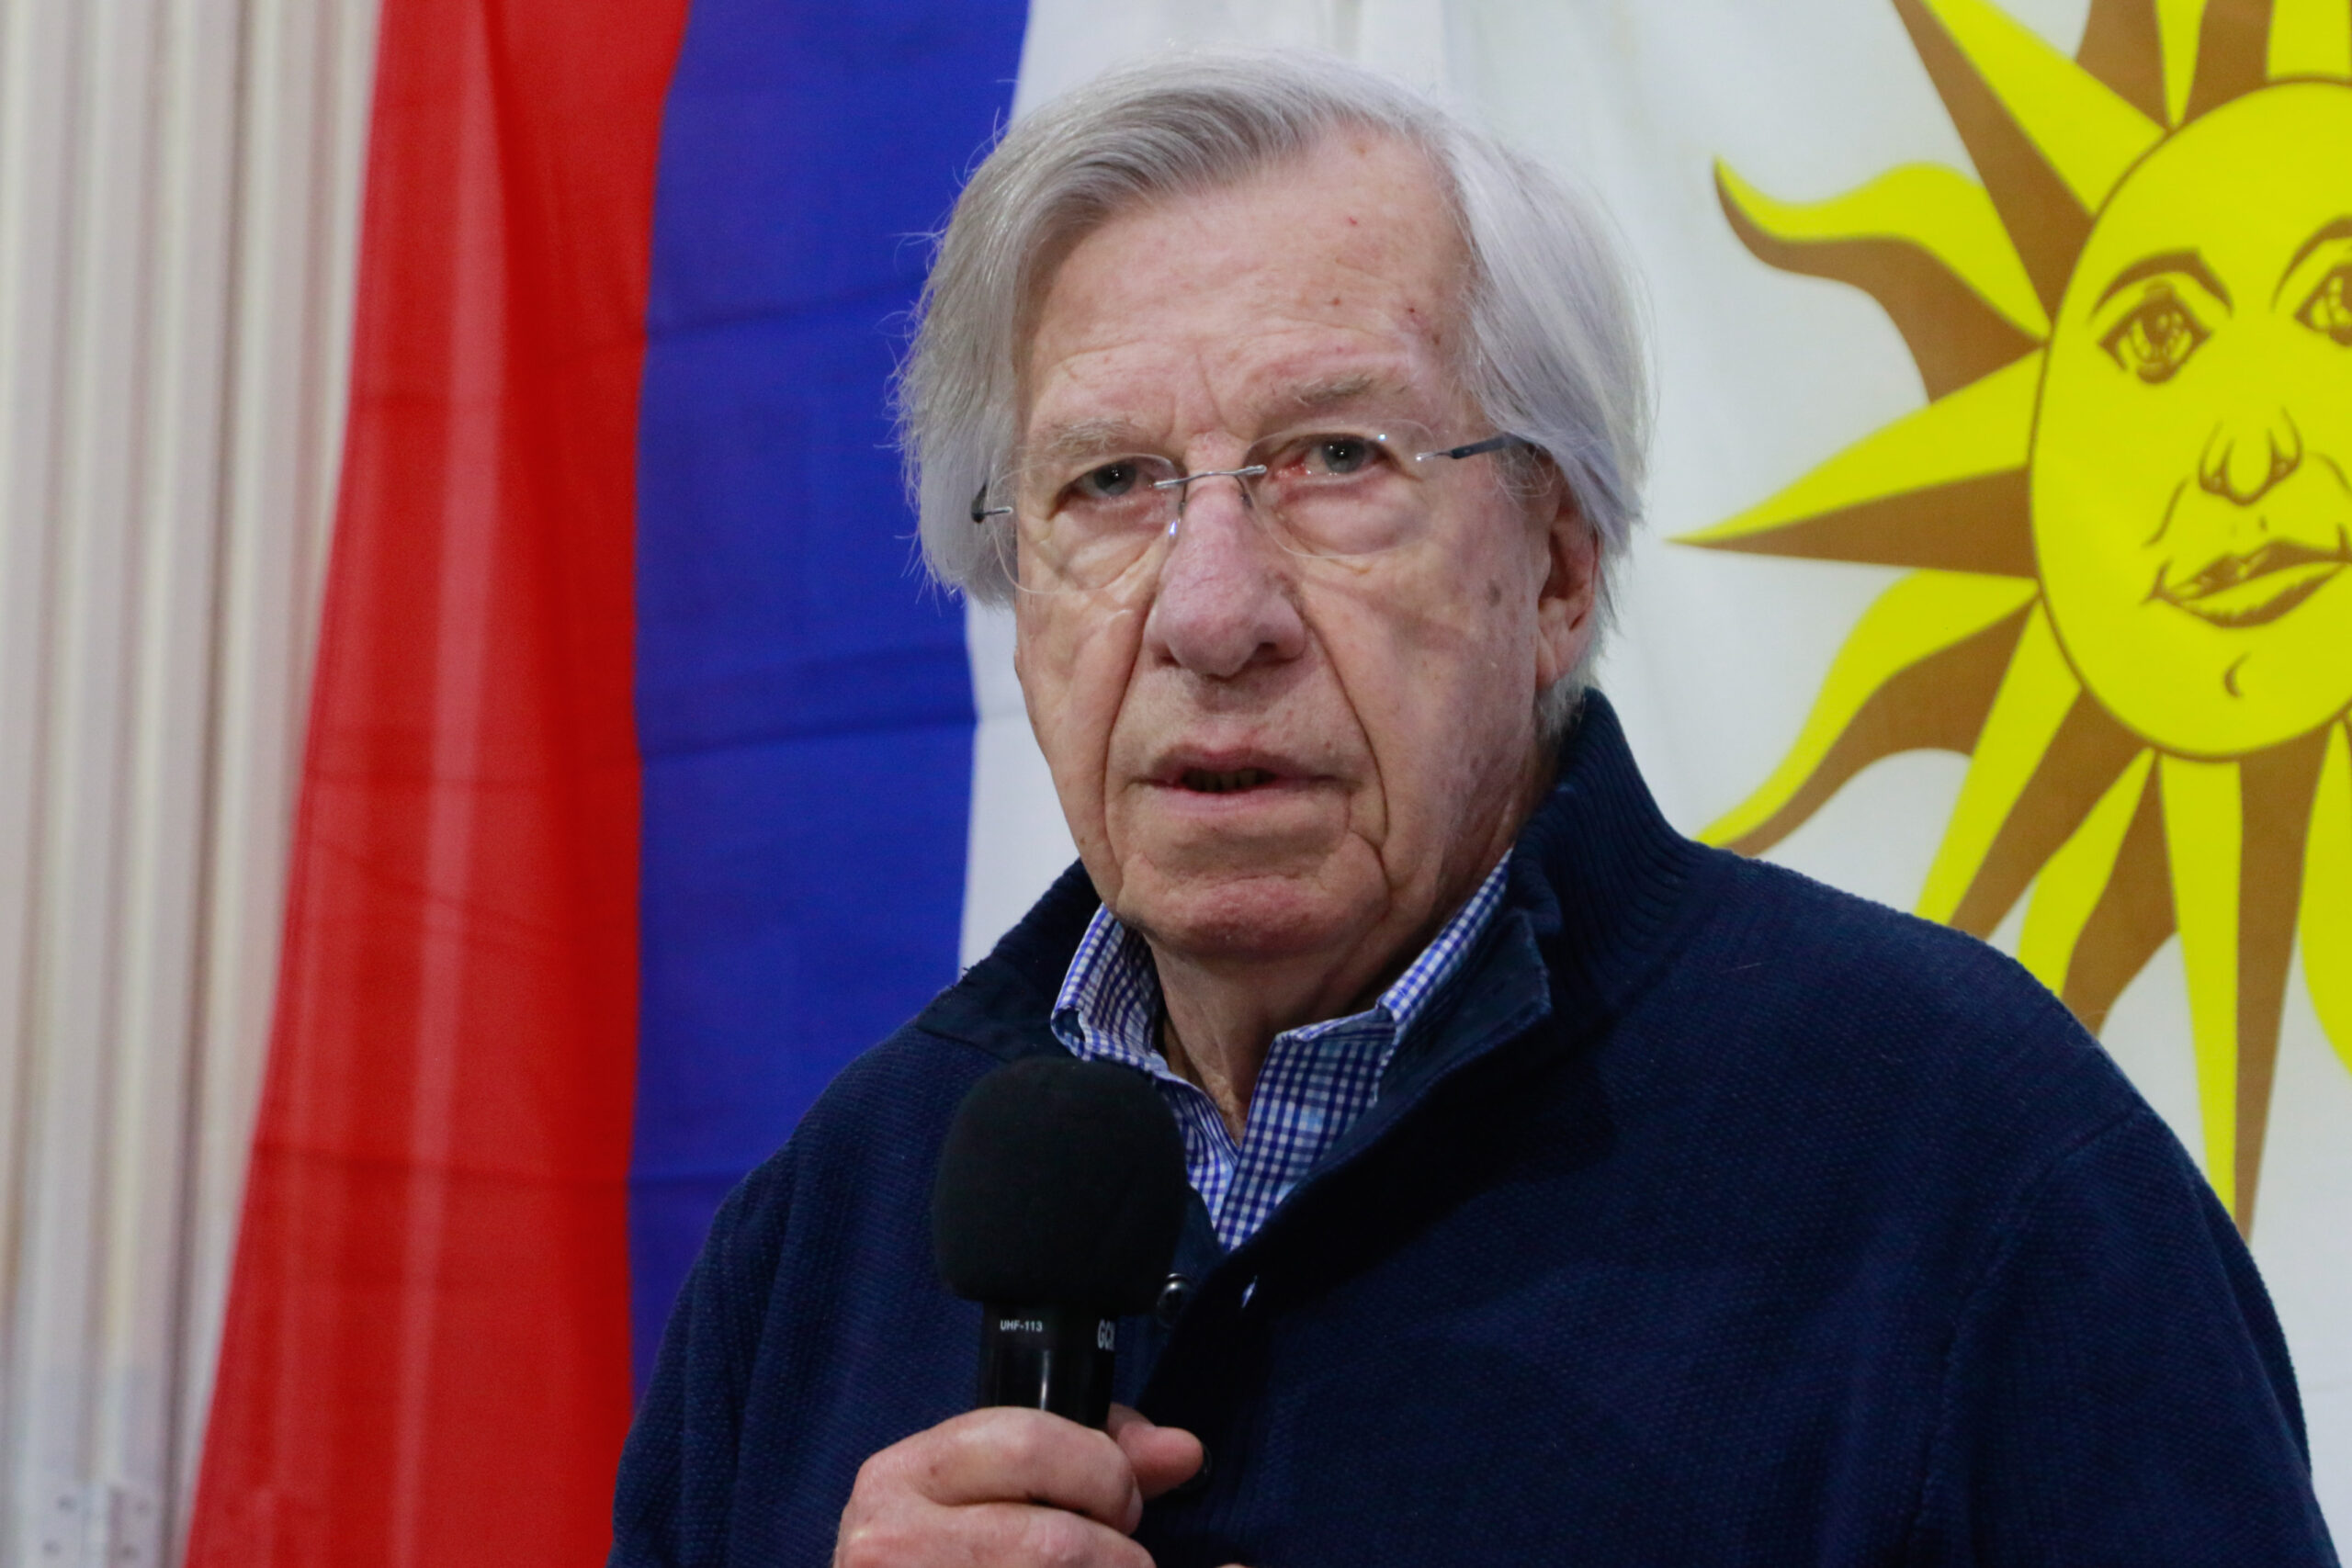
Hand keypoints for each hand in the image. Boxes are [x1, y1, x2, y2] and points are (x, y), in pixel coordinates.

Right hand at [833, 1403, 1204, 1567]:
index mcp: (903, 1477)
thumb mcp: (1002, 1484)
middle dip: (1114, 1551)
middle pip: (1054, 1544)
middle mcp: (891, 1543)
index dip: (1101, 1472)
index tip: (1120, 1498)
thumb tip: (1182, 1450)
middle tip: (1120, 1556)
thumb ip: (1093, 1456)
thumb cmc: (958, 1546)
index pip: (1027, 1445)